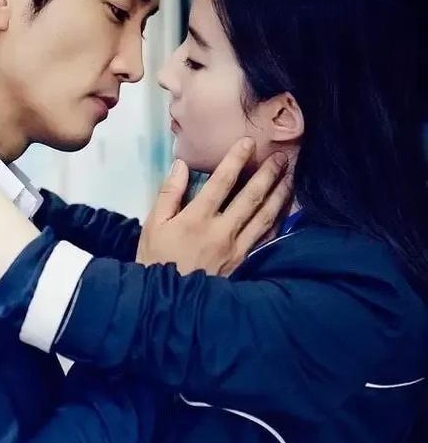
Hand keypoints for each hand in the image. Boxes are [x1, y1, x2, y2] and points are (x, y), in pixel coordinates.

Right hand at [136, 138, 292, 275]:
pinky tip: (285, 210)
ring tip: (289, 176)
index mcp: (196, 218)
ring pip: (264, 216)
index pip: (221, 182)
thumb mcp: (154, 225)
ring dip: (278, 194)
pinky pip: (264, 238)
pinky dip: (277, 222)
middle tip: (280, 156)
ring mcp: (235, 248)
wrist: (168, 300)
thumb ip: (169, 193)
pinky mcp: (242, 261)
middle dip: (267, 173)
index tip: (247, 142)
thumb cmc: (156, 259)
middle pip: (251, 197)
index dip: (236, 159)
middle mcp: (221, 231)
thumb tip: (181, 165)